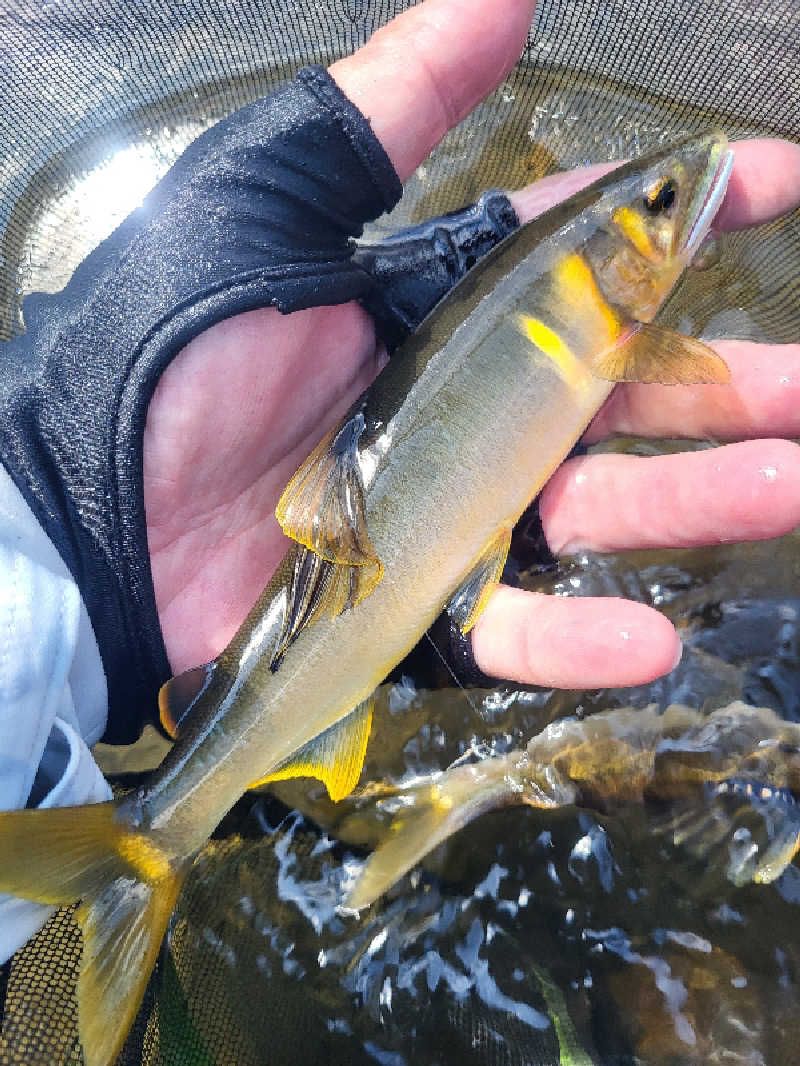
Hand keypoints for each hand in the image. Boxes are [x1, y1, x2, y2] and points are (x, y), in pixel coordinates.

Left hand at [143, 0, 799, 689]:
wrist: (84, 511)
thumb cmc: (167, 352)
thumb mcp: (269, 201)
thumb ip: (390, 108)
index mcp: (433, 305)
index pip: (580, 254)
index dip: (678, 217)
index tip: (775, 183)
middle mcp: (455, 404)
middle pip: (615, 392)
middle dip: (725, 382)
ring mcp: (443, 510)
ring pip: (593, 508)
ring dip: (697, 500)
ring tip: (790, 483)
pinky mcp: (414, 603)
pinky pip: (513, 628)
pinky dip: (580, 638)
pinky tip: (655, 637)